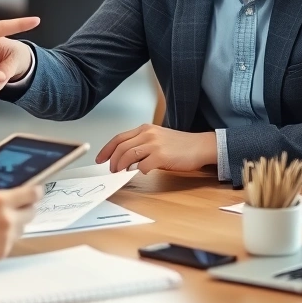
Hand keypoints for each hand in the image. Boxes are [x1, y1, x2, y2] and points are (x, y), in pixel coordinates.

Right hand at [0, 152, 42, 271]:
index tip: (33, 190)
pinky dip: (6, 238)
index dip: (35, 191)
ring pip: (22, 227)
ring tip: (0, 220)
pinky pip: (12, 243)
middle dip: (25, 207)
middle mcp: (7, 220)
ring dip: (16, 223)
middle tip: (14, 205)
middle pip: (31, 211)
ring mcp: (6, 238)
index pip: (32, 194)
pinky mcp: (1, 253)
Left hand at [95, 124, 218, 173]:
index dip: (107, 149)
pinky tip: (142, 173)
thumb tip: (125, 159)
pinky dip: (139, 171)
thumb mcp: (158, 138)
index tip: (100, 159)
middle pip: (121, 147)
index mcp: (145, 129)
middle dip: (113, 161)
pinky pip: (143, 166)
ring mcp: (154, 144)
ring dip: (121, 167)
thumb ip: (142, 144)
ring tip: (121, 174)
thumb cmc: (181, 145)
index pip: (119, 138)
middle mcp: (148, 134)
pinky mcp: (161, 156)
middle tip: (112, 170)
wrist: (200, 146)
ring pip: (128, 156)